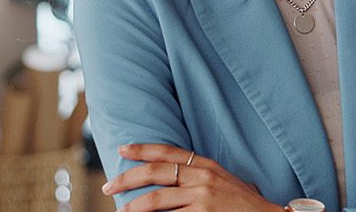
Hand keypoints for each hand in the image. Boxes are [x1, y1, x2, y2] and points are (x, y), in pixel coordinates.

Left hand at [103, 143, 281, 211]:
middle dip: (127, 178)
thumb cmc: (245, 205)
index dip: (143, 148)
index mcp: (206, 165)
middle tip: (109, 187)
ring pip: (156, 199)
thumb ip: (199, 176)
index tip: (122, 149)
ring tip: (122, 211)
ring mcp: (202, 196)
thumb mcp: (223, 181)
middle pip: (155, 172)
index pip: (168, 151)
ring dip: (134, 206)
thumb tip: (172, 178)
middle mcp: (203, 176)